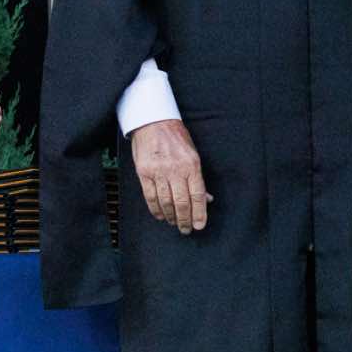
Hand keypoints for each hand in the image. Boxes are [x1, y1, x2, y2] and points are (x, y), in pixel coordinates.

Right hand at [130, 118, 210, 232]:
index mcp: (191, 165)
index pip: (198, 195)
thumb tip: (207, 199)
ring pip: (166, 202)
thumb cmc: (177, 138)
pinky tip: (161, 216)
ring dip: (171, 217)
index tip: (200, 225)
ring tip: (174, 224)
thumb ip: (198, 178)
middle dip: (185, 219)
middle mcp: (175, 169)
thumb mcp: (193, 155)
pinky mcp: (144, 172)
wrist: (153, 122)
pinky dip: (156, 209)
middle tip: (186, 230)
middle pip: (182, 202)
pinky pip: (150, 196)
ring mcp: (158, 171)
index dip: (200, 213)